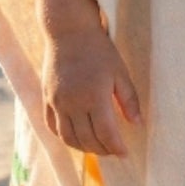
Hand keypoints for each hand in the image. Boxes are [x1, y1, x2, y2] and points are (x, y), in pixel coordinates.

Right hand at [39, 16, 143, 158]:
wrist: (68, 31)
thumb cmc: (99, 50)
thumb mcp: (120, 72)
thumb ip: (129, 100)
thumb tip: (138, 124)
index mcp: (94, 96)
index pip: (106, 133)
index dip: (116, 147)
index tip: (125, 153)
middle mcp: (73, 103)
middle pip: (87, 139)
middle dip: (102, 150)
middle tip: (113, 151)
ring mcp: (56, 102)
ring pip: (68, 137)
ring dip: (83, 148)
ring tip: (97, 147)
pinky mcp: (46, 98)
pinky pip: (52, 127)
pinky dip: (65, 137)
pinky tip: (77, 137)